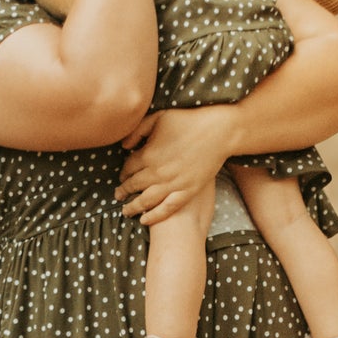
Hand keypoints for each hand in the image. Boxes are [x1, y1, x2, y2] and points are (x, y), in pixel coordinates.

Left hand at [116, 106, 236, 223]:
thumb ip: (138, 130)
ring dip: (133, 207)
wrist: (218, 131)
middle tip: (118, 195)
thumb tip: (124, 146)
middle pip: (134, 186)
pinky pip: (167, 208)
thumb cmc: (188, 120)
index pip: (128, 168)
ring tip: (125, 211)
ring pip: (146, 201)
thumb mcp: (158, 117)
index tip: (122, 176)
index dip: (123, 172)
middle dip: (124, 191)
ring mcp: (173, 184)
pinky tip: (145, 220)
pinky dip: (154, 216)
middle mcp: (157, 172)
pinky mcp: (188, 191)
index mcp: (148, 154)